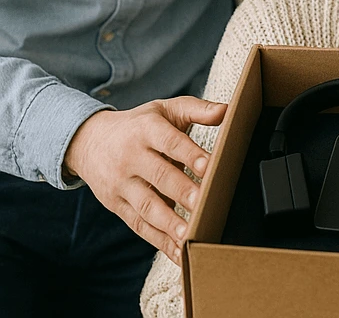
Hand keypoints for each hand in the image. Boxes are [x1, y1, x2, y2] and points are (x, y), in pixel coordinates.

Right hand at [64, 96, 226, 264]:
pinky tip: (178, 252)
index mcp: (147, 129)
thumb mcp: (164, 109)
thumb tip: (226, 111)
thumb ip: (197, 109)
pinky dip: (159, 241)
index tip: (208, 166)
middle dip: (182, 191)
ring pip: (147, 205)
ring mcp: (122, 184)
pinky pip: (139, 226)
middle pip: (159, 175)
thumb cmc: (138, 124)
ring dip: (169, 222)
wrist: (90, 141)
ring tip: (189, 235)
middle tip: (203, 203)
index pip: (170, 142)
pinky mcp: (117, 206)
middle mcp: (131, 157)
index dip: (189, 154)